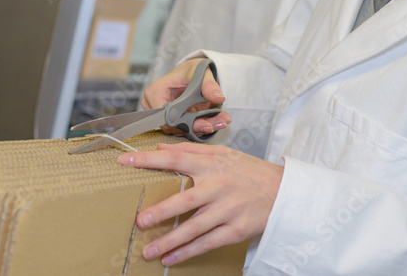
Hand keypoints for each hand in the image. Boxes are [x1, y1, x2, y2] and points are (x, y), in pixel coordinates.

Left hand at [120, 142, 282, 265]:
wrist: (282, 191)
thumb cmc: (248, 171)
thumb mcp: (222, 153)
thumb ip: (190, 150)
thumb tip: (160, 147)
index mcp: (211, 165)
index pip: (175, 159)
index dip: (148, 160)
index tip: (125, 161)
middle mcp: (218, 187)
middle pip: (185, 199)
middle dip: (162, 211)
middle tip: (141, 220)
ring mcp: (227, 210)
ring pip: (194, 227)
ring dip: (170, 240)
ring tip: (148, 250)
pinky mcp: (235, 230)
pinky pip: (208, 243)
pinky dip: (188, 252)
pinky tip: (171, 258)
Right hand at [142, 58, 230, 135]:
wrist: (194, 74)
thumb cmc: (191, 70)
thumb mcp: (201, 72)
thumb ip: (209, 84)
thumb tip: (218, 97)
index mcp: (156, 92)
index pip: (165, 116)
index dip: (185, 122)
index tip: (206, 123)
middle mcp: (157, 106)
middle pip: (175, 126)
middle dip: (199, 126)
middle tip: (220, 122)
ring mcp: (166, 115)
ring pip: (183, 130)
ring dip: (205, 127)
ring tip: (223, 120)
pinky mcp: (176, 121)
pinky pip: (189, 129)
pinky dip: (205, 125)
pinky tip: (220, 120)